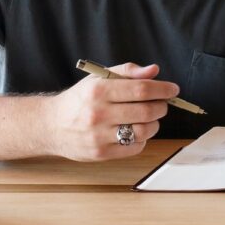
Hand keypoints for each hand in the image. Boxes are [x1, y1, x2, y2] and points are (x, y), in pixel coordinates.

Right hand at [46, 62, 178, 160]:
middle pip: (146, 111)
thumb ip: (128, 71)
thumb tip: (154, 71)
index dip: (163, 89)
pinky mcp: (100, 153)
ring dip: (154, 124)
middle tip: (162, 104)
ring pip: (143, 131)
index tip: (173, 89)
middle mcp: (98, 113)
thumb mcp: (99, 78)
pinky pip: (134, 147)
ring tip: (150, 118)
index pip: (141, 89)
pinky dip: (142, 139)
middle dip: (161, 106)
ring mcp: (98, 136)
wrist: (51, 125)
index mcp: (99, 90)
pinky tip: (136, 131)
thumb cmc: (80, 99)